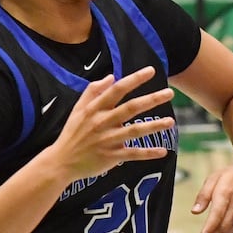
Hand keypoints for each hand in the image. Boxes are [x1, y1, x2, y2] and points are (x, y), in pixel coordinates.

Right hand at [49, 67, 174, 180]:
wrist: (62, 161)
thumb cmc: (73, 133)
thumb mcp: (78, 109)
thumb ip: (93, 91)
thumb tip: (111, 77)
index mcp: (95, 109)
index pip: (117, 90)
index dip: (134, 79)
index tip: (151, 71)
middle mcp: (102, 122)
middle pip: (130, 108)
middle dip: (151, 100)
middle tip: (170, 93)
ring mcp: (107, 140)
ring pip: (134, 131)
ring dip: (154, 126)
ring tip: (171, 121)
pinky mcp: (110, 156)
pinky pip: (132, 154)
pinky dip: (148, 153)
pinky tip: (163, 151)